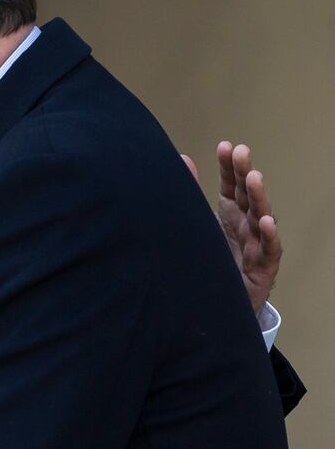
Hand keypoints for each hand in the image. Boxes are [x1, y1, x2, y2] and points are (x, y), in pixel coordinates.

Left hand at [181, 142, 282, 314]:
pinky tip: (265, 221)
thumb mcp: (199, 225)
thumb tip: (180, 159)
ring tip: (254, 177)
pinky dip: (268, 235)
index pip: (231, 184)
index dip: (229, 166)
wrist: (215, 303)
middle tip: (241, 152)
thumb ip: (189, 193)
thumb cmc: (211, 259)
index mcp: (230, 213)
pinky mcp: (262, 267)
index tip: (226, 146)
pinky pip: (268, 249)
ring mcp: (256, 244)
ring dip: (259, 197)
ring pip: (260, 217)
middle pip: (247, 195)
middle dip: (244, 173)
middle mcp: (245, 225)